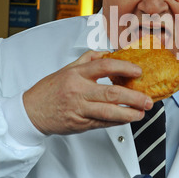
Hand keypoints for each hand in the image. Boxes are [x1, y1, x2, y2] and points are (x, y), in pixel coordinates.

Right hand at [23, 50, 153, 134]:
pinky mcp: (79, 124)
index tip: (138, 71)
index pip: (104, 66)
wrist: (31, 112)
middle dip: (134, 97)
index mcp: (77, 74)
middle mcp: (79, 91)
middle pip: (111, 93)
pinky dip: (116, 122)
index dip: (124, 67)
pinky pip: (102, 123)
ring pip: (108, 112)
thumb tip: (108, 53)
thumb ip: (88, 59)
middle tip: (147, 100)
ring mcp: (79, 109)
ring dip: (128, 114)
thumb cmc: (50, 90)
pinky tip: (126, 119)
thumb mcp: (67, 68)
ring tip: (141, 113)